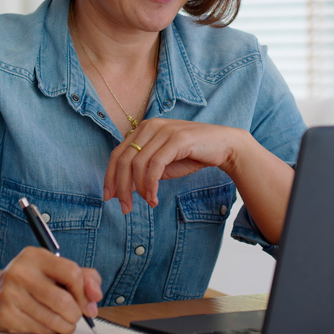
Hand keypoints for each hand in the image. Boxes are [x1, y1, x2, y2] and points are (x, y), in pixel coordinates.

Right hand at [0, 247, 102, 333]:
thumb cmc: (30, 282)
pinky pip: (40, 331)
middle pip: (64, 301)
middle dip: (76, 314)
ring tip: (63, 322)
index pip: (72, 273)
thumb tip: (95, 296)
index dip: (85, 292)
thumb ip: (83, 277)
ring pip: (54, 320)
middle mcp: (20, 272)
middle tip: (75, 315)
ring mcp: (10, 294)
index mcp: (35, 256)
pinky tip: (44, 323)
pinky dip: (49, 331)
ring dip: (65, 326)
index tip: (87, 303)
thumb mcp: (54, 270)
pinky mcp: (6, 315)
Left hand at [105, 119, 242, 213]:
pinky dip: (151, 184)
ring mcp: (163, 131)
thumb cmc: (192, 155)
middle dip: (121, 187)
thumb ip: (143, 172)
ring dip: (139, 189)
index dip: (109, 177)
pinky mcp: (177, 139)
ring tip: (148, 203)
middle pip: (124, 160)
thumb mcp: (162, 165)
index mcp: (143, 129)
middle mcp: (150, 126)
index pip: (117, 154)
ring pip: (138, 164)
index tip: (109, 197)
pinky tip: (153, 197)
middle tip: (125, 208)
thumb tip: (122, 190)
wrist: (224, 146)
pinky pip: (155, 165)